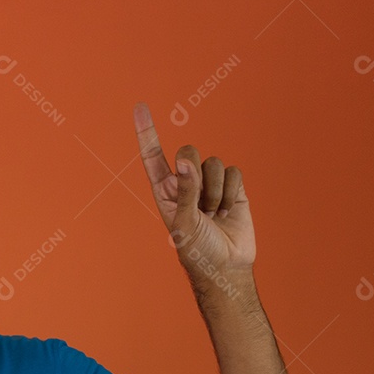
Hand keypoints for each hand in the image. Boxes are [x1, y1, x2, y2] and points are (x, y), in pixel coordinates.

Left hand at [133, 102, 254, 279]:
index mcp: (164, 190)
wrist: (226, 266)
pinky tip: (227, 213)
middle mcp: (185, 182)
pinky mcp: (232, 187)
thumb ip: (185, 191)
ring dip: (215, 192)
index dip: (146, 131)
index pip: (153, 155)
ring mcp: (208, 183)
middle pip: (189, 151)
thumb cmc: (197, 250)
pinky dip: (232, 193)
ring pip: (213, 163)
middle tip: (199, 202)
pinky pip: (234, 172)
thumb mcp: (184, 223)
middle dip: (195, 173)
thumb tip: (184, 162)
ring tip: (213, 215)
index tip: (139, 107)